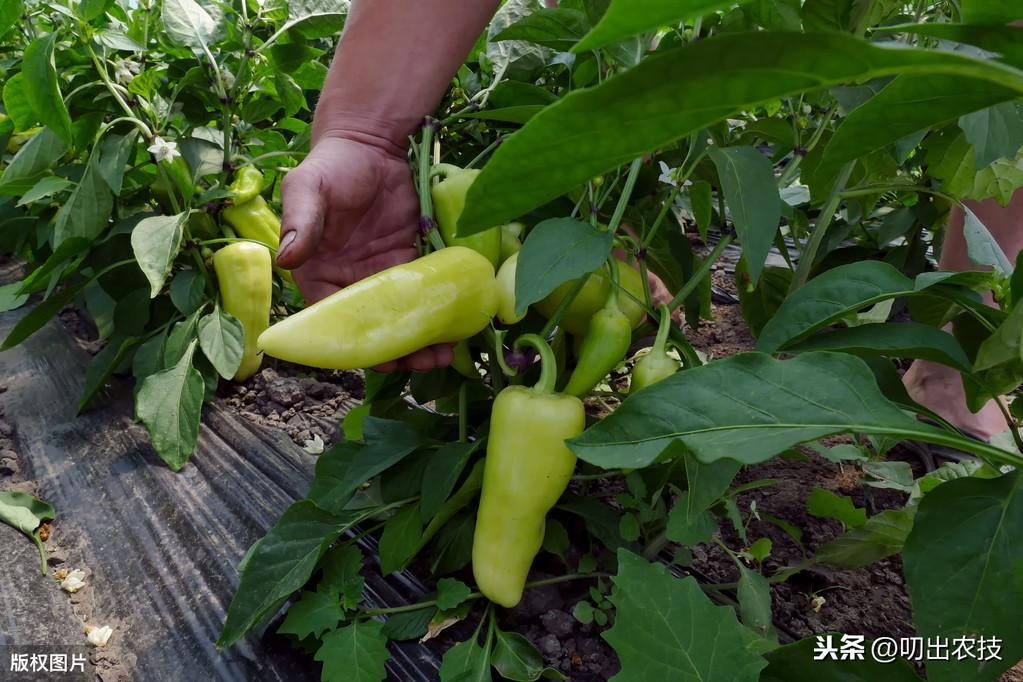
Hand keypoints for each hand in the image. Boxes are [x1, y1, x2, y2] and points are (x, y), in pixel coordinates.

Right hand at [276, 134, 452, 371]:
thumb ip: (299, 222)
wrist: (372, 143)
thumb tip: (285, 258)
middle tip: (424, 362)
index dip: (354, 343)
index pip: (333, 320)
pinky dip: (439, 314)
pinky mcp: (411, 263)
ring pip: (401, 319)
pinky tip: (458, 327)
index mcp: (319, 274)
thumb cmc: (332, 165)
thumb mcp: (308, 188)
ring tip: (446, 354)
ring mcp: (383, 276)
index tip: (380, 358)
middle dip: (396, 350)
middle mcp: (350, 283)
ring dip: (422, 340)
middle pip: (372, 328)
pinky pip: (424, 296)